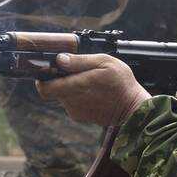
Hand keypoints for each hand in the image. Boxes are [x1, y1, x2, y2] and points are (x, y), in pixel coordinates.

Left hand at [35, 53, 150, 126]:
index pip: (44, 88)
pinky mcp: (80, 116)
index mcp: (75, 87)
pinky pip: (72, 103)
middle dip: (60, 79)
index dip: (42, 78)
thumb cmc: (122, 84)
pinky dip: (78, 96)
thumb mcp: (105, 63)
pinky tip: (93, 93)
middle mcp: (71, 102)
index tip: (50, 69)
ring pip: (63, 95)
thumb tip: (59, 59)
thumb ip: (80, 61)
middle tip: (75, 72)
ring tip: (89, 82)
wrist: (133, 109)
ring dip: (70, 87)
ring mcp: (75, 111)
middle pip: (53, 89)